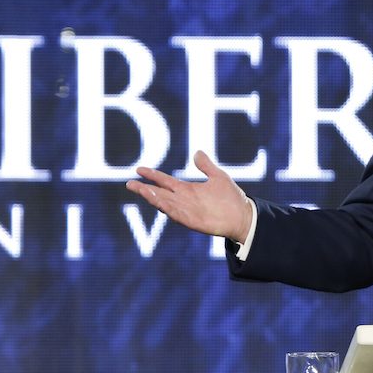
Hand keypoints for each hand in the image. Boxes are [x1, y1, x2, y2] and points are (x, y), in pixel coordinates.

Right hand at [125, 151, 253, 241]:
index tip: (139, 169)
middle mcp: (184, 200)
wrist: (243, 215)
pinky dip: (167, 208)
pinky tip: (158, 202)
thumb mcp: (218, 176)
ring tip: (140, 189)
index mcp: (187, 189)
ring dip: (152, 197)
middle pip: (159, 193)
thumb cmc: (231, 198)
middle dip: (144, 188)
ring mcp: (187, 210)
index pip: (165, 181)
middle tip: (129, 183)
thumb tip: (197, 152)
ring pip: (164, 203)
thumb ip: (206, 166)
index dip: (152, 175)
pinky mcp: (192, 220)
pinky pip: (176, 214)